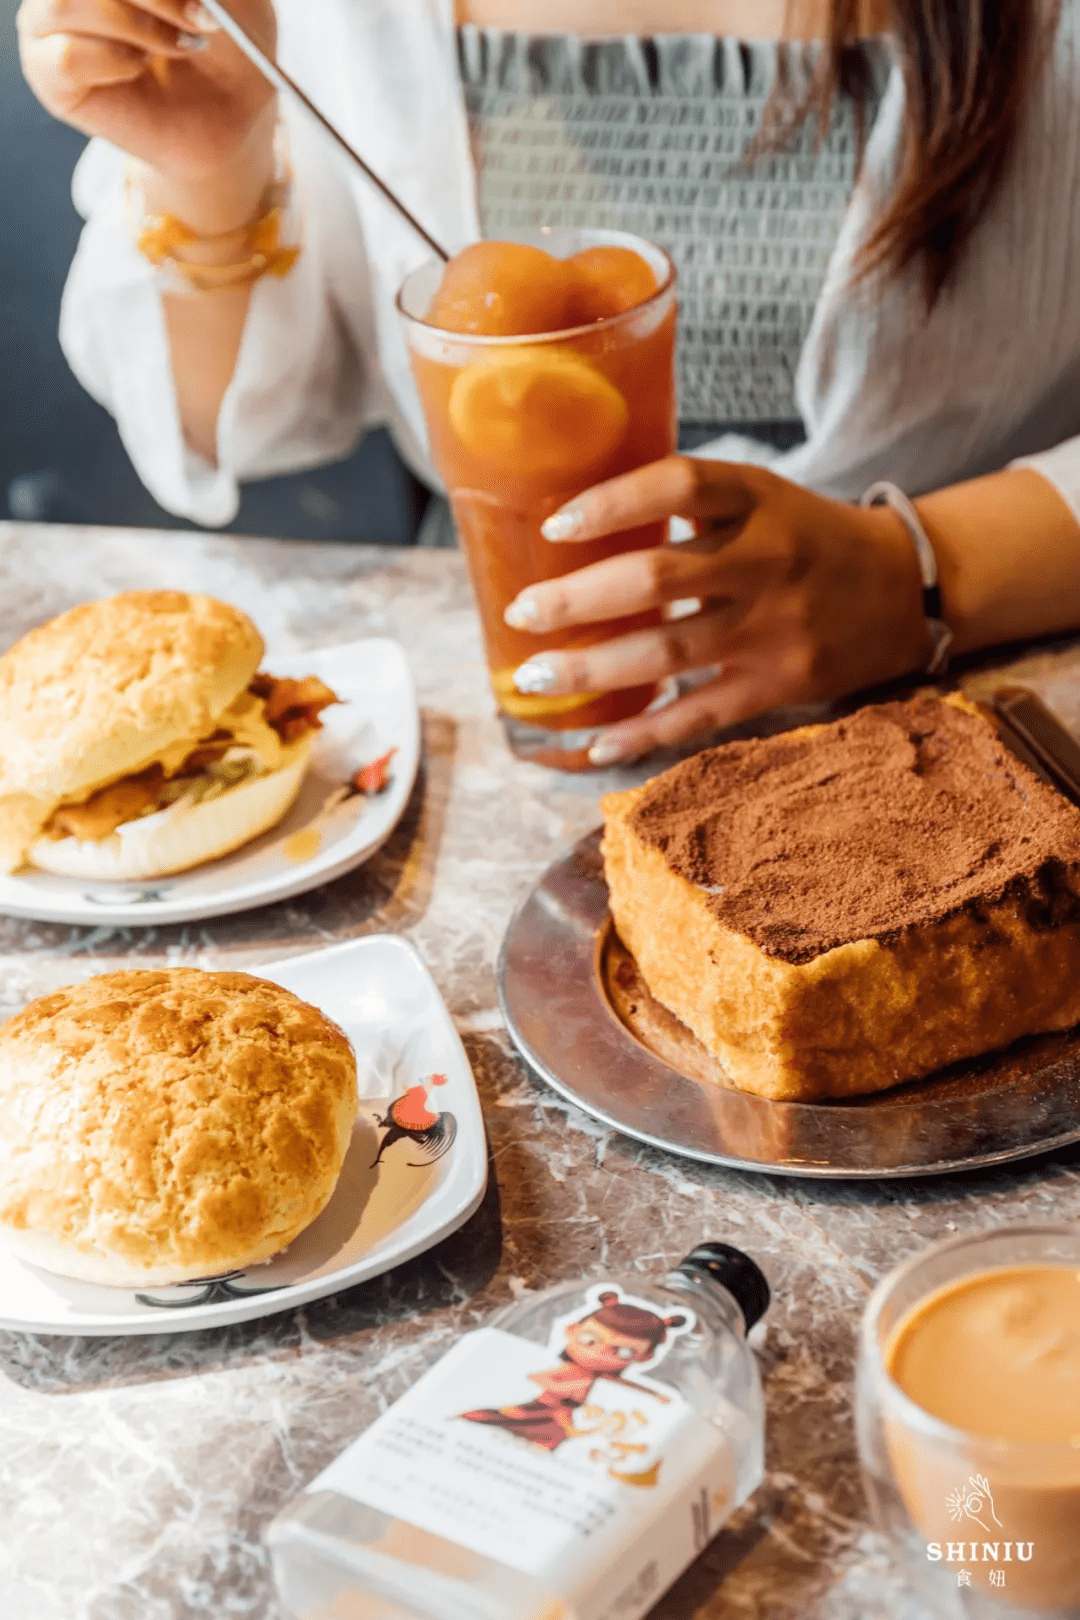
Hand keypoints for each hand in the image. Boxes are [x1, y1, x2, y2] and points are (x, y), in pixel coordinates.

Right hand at [17, 0, 275, 189]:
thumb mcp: (235, 1)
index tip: (203, 2)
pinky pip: (66, 57)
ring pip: (67, 5)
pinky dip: (115, 61)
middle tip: (202, 21)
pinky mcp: (48, 74)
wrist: (230, 124)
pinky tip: (138, 68)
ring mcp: (49, 22)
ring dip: (136, 26)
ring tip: (176, 48)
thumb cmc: (228, 51)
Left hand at [505, 457, 932, 763]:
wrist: (905, 588)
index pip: (680, 487)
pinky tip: (596, 745)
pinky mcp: (779, 685)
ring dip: (593, 669)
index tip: (555, 525)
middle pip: (659, 578)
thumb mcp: (761, 497)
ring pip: (669, 652)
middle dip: (579, 598)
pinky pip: (701, 714)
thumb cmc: (806, 538)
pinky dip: (645, 732)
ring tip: (535, 678)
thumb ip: (689, 505)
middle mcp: (766, 561)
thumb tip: (576, 518)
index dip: (613, 503)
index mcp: (757, 500)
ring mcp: (773, 629)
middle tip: (522, 611)